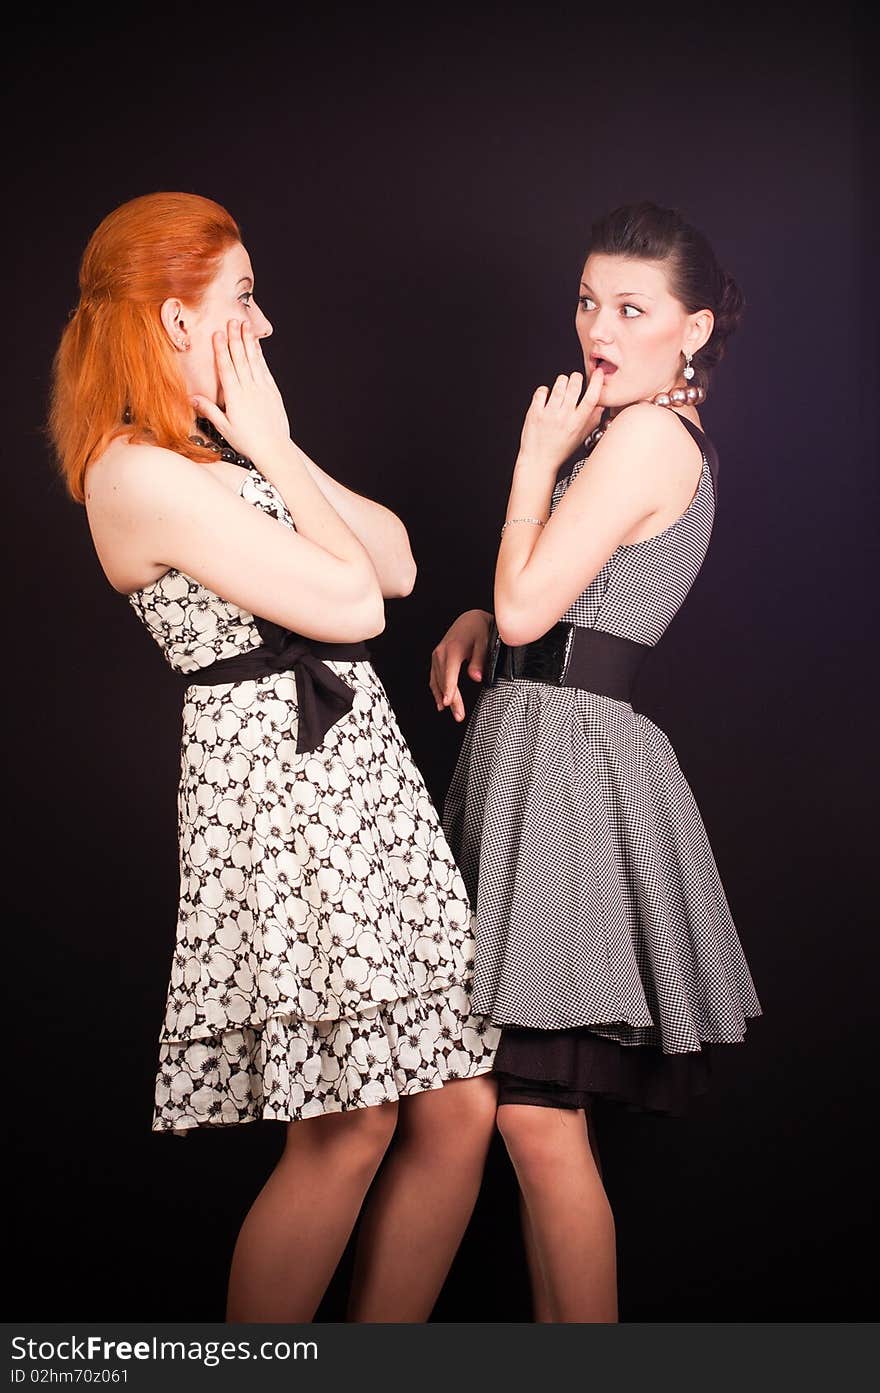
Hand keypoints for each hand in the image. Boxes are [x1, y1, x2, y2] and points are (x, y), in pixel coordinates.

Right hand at [190, 319, 290, 464]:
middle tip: (232, 321)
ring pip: (254, 361)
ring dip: (248, 342)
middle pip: (240, 359)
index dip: (221, 350)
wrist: (274, 448)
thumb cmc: (248, 441)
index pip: (226, 368)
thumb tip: (192, 398)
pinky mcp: (273, 391)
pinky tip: (256, 346)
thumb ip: (209, 410)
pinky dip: (260, 356)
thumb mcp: (224, 428)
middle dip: (235, 338)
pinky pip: (264, 369)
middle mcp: (249, 389)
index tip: (218, 334)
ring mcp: (262, 388)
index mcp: (235, 397)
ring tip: (245, 326)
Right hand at [430, 609, 492, 721]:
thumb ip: (480, 660)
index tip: (448, 702)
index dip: (449, 689)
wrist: (470, 618)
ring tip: (454, 713)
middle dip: (451, 700)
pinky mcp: (437, 658)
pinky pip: (434, 677)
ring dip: (444, 698)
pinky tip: (441, 702)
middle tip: (459, 716)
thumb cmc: (479, 629)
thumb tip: (476, 677)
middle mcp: (441, 653)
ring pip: (437, 681)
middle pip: (444, 681)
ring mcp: (437, 656)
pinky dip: (436, 690)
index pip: (449, 674)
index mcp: (452, 649)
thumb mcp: (484, 641)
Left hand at [517, 369, 604, 470]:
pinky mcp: (534, 413)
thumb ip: (592, 421)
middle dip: (577, 377)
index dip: (596, 382)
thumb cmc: (559, 450)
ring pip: (558, 385)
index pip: (592, 398)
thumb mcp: (580, 438)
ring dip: (562, 380)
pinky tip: (546, 396)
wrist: (538, 461)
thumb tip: (601, 406)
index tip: (598, 373)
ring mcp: (548, 414)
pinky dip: (545, 390)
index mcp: (577, 423)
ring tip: (562, 385)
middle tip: (575, 379)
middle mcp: (564, 417)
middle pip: (574, 386)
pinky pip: (542, 391)